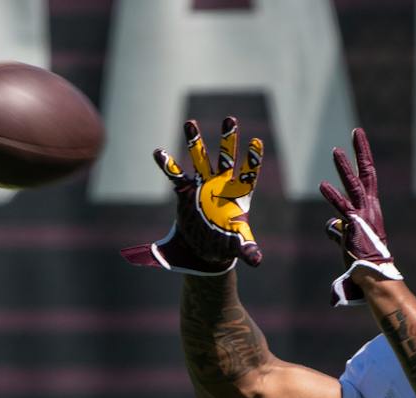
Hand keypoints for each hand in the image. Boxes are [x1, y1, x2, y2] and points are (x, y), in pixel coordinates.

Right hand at [121, 117, 263, 274]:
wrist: (207, 247)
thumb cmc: (226, 243)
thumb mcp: (238, 245)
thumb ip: (247, 249)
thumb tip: (257, 260)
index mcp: (237, 195)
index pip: (248, 173)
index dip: (252, 159)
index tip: (256, 141)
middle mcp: (221, 184)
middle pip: (226, 158)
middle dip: (228, 139)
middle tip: (231, 119)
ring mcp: (203, 185)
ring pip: (200, 159)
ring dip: (195, 141)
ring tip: (190, 122)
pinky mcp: (187, 191)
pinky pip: (176, 175)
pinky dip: (167, 165)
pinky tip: (158, 152)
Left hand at [321, 128, 403, 303]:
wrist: (373, 274)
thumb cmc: (364, 259)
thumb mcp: (350, 239)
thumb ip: (339, 229)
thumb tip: (331, 224)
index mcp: (370, 208)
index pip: (367, 178)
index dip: (362, 158)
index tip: (358, 141)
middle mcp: (370, 208)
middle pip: (367, 174)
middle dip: (361, 152)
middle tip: (356, 132)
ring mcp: (363, 215)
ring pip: (355, 186)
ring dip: (345, 168)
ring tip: (336, 151)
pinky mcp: (355, 225)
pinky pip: (343, 207)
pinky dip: (333, 196)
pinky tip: (322, 185)